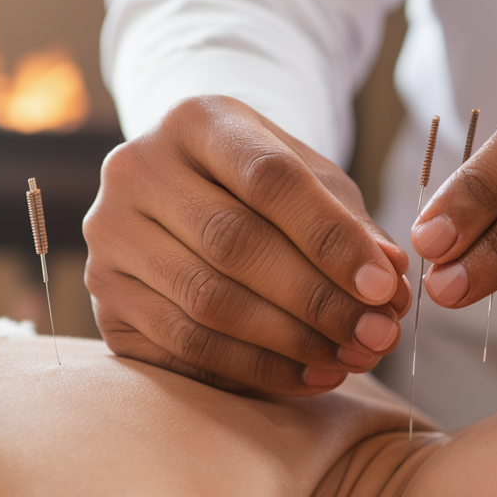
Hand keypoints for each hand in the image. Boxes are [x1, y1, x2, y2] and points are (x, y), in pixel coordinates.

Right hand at [84, 95, 410, 394]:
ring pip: (208, 301)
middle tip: (377, 336)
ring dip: (292, 341)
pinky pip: (187, 344)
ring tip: (352, 359)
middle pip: (234, 243)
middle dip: (318, 299)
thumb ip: (353, 226)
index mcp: (196, 120)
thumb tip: (391, 278)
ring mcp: (110, 235)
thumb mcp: (315, 184)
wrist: (188, 195)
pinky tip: (309, 376)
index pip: (269, 178)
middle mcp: (137, 169)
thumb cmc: (266, 188)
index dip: (331, 237)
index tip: (385, 285)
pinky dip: (256, 369)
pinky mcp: (105, 297)